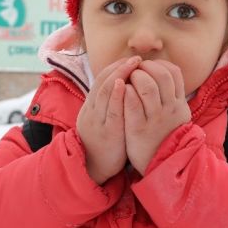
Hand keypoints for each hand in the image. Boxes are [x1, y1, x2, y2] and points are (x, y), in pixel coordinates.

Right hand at [77, 56, 140, 183]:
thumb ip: (109, 105)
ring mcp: (98, 120)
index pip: (101, 80)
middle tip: (135, 58)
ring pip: (105, 92)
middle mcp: (92, 110)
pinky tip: (124, 84)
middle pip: (103, 82)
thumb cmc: (103, 143)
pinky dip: (116, 96)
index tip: (129, 59)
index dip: (115, 68)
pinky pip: (111, 110)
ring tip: (132, 64)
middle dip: (120, 67)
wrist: (92, 168)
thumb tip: (122, 87)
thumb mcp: (103, 120)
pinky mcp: (106, 132)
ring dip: (119, 75)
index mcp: (91, 106)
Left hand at [124, 60, 190, 174]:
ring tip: (127, 80)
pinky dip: (125, 93)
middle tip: (134, 70)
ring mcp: (154, 118)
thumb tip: (165, 73)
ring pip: (147, 87)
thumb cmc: (164, 136)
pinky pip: (132, 104)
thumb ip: (172, 96)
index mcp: (178, 103)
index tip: (147, 66)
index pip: (174, 72)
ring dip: (135, 77)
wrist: (162, 165)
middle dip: (145, 67)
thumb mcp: (176, 115)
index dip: (159, 64)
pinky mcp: (138, 128)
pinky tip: (121, 91)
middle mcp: (169, 108)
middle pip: (161, 75)